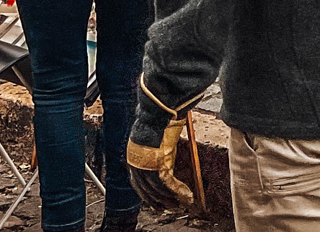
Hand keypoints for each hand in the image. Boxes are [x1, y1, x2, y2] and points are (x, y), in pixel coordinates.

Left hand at [127, 82, 194, 212]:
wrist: (157, 112)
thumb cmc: (156, 119)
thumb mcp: (153, 136)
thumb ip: (155, 147)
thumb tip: (163, 149)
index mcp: (133, 157)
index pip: (137, 182)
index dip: (146, 194)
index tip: (154, 200)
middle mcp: (136, 164)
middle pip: (146, 190)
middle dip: (158, 200)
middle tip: (169, 207)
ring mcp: (146, 166)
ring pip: (158, 189)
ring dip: (171, 198)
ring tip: (182, 202)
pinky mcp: (158, 165)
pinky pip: (168, 184)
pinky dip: (179, 191)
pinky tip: (186, 195)